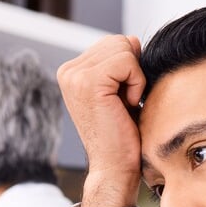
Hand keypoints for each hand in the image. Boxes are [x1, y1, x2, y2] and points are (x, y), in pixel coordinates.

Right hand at [55, 35, 145, 206]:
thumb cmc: (122, 136)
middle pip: (119, 41)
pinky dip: (137, 82)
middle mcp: (68, 71)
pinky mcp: (88, 82)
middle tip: (126, 103)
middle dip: (133, 70)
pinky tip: (129, 105)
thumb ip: (123, 64)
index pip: (113, 43)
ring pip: (124, 47)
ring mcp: (75, 76)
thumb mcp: (122, 91)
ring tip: (126, 104)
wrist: (114, 168)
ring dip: (136, 77)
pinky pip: (127, 61)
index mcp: (72, 72)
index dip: (130, 68)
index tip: (123, 99)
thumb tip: (133, 39)